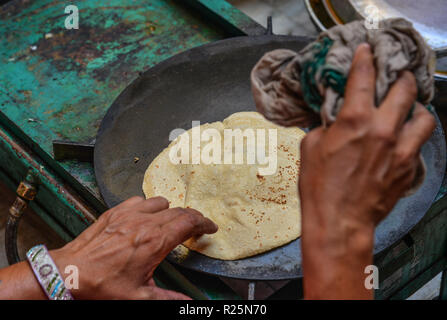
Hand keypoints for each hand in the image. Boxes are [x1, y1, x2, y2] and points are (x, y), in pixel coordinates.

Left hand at [51, 196, 217, 299]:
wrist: (70, 273)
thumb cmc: (103, 285)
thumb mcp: (139, 297)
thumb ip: (168, 298)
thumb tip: (189, 302)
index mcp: (154, 242)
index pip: (189, 222)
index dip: (204, 223)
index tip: (210, 227)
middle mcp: (144, 223)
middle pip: (179, 211)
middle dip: (192, 218)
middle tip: (196, 227)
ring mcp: (129, 215)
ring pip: (161, 202)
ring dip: (171, 210)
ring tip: (171, 222)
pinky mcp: (115, 212)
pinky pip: (140, 200)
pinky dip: (149, 206)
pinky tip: (146, 216)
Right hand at [299, 43, 434, 298]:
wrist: (339, 221)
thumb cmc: (318, 184)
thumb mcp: (310, 147)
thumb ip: (326, 126)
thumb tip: (335, 120)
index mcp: (355, 120)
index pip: (364, 77)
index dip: (366, 59)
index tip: (368, 50)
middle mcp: (384, 129)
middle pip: (404, 91)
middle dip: (401, 78)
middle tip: (397, 78)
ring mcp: (402, 150)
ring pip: (426, 118)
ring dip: (418, 109)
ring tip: (410, 111)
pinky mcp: (410, 169)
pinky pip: (420, 145)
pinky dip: (414, 138)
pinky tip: (404, 141)